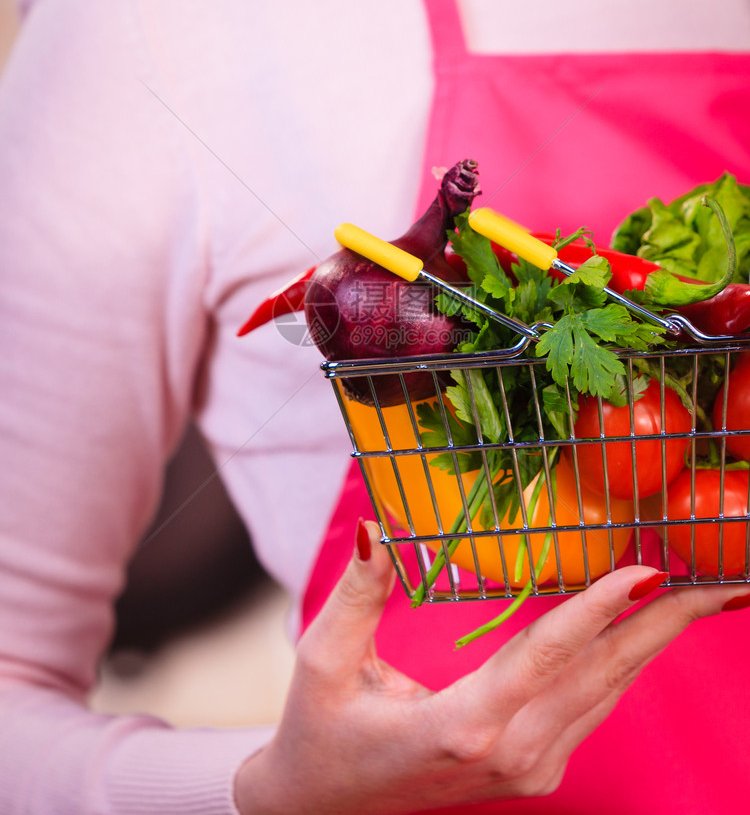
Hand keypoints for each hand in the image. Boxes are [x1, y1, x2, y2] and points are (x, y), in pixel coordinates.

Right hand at [235, 521, 740, 813]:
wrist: (320, 810)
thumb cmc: (319, 731)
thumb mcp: (324, 659)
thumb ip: (358, 592)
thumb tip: (380, 528)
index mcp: (461, 726)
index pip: (545, 654)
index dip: (598, 607)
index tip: (648, 567)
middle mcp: (509, 754)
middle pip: (600, 675)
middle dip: (666, 622)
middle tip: (722, 579)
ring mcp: (528, 770)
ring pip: (606, 693)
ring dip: (654, 639)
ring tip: (700, 592)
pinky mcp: (532, 771)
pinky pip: (591, 708)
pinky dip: (623, 662)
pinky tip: (644, 628)